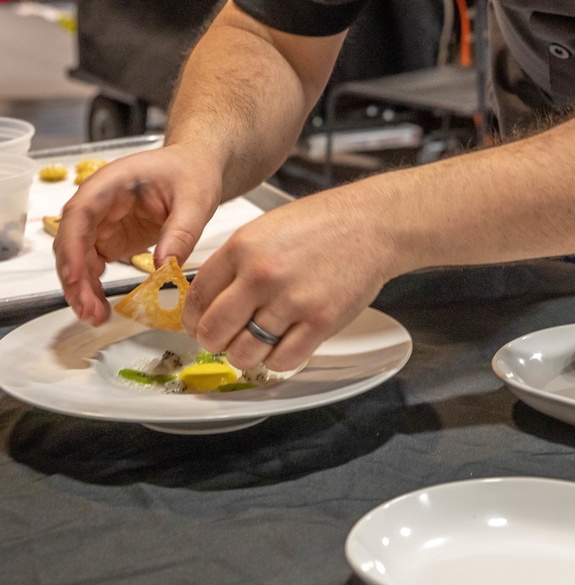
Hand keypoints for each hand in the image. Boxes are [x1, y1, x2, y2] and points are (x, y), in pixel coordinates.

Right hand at [54, 145, 222, 325]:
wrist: (195, 168)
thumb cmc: (192, 172)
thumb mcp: (196, 199)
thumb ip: (181, 231)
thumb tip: (165, 267)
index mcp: (111, 183)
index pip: (79, 214)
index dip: (72, 246)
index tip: (77, 277)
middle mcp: (98, 203)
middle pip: (71, 241)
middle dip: (75, 278)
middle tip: (89, 310)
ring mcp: (102, 223)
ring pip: (78, 259)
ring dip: (82, 288)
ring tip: (96, 316)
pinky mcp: (110, 239)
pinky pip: (93, 267)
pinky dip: (93, 287)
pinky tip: (101, 307)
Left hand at [181, 187, 394, 372]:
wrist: (372, 223)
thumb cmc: (323, 224)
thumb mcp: (265, 229)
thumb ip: (234, 262)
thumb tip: (208, 299)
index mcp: (242, 247)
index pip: (197, 298)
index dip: (193, 319)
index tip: (199, 325)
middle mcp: (262, 274)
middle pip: (214, 332)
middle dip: (214, 341)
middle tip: (224, 339)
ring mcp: (292, 300)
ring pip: (244, 353)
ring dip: (245, 354)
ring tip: (256, 343)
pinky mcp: (320, 321)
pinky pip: (282, 360)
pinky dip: (277, 358)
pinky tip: (283, 343)